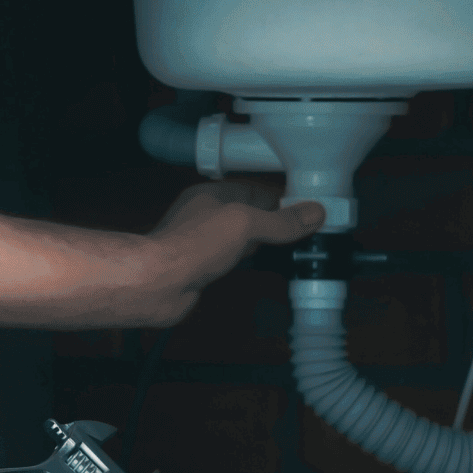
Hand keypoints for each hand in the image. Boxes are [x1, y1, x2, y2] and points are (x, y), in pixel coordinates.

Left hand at [133, 180, 326, 325]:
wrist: (158, 284)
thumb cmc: (193, 245)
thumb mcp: (245, 224)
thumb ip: (280, 221)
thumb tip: (314, 212)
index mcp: (214, 194)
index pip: (257, 188)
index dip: (284, 196)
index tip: (311, 206)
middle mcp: (208, 215)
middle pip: (252, 213)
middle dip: (280, 220)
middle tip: (312, 229)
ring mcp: (206, 242)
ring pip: (246, 238)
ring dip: (270, 242)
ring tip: (300, 247)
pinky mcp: (206, 267)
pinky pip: (238, 259)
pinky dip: (257, 261)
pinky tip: (273, 267)